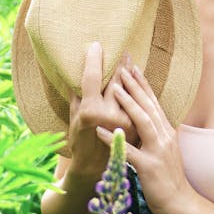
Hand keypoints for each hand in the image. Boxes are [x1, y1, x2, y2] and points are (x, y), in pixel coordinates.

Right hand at [67, 43, 138, 176]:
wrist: (95, 168)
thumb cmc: (80, 140)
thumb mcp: (74, 117)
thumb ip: (78, 95)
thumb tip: (78, 71)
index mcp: (90, 111)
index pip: (91, 78)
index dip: (93, 60)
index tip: (96, 45)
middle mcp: (109, 115)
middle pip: (116, 82)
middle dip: (119, 64)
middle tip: (123, 50)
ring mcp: (125, 122)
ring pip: (130, 91)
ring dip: (131, 75)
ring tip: (131, 61)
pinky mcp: (136, 127)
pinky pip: (137, 104)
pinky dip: (139, 90)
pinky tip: (139, 79)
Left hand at [96, 64, 191, 213]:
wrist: (180, 202)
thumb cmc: (167, 178)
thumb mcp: (164, 151)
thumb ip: (156, 135)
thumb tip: (145, 121)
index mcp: (167, 132)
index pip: (154, 103)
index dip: (144, 85)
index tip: (134, 67)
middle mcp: (165, 137)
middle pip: (149, 106)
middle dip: (136, 85)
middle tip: (123, 66)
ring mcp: (158, 151)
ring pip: (143, 121)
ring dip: (128, 103)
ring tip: (115, 88)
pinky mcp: (149, 167)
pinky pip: (130, 150)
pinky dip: (114, 139)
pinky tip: (100, 129)